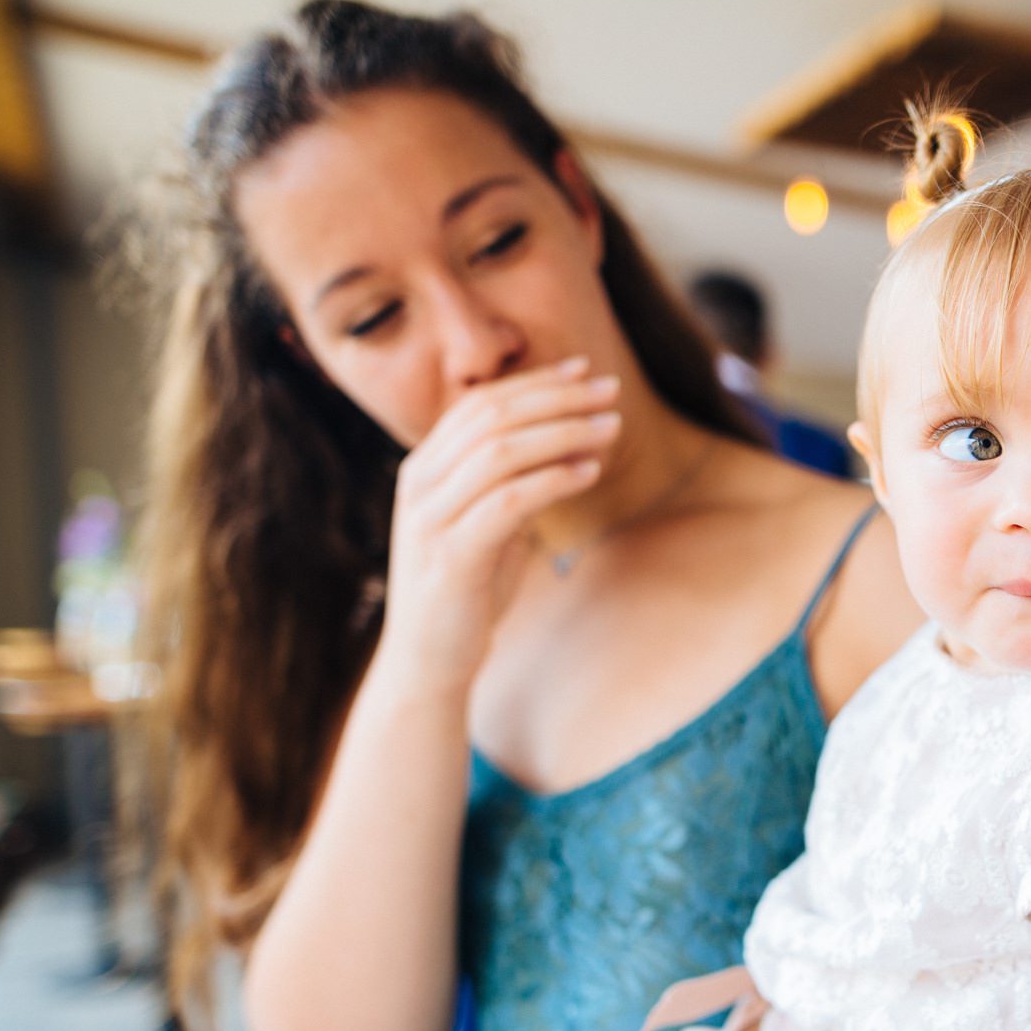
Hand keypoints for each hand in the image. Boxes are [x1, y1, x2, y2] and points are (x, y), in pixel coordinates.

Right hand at [372, 356, 615, 697]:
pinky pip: (508, 501)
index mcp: (424, 468)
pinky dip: (553, 479)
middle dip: (558, 398)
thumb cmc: (466, 589)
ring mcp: (430, 519)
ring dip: (564, 433)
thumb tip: (567, 441)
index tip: (586, 370)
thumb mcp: (485, 522)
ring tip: (611, 428)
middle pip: (493, 417)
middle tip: (610, 390)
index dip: (536, 382)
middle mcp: (419, 484)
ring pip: (501, 452)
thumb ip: (508, 481)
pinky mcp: (451, 557)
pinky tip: (590, 472)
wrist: (429, 660)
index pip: (482, 403)